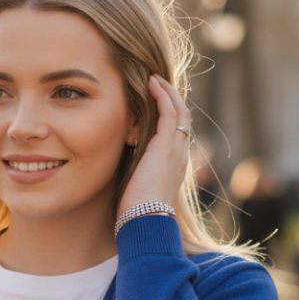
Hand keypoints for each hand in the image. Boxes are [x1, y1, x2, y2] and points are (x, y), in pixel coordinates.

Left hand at [116, 74, 191, 217]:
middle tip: (157, 85)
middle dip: (171, 100)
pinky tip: (152, 83)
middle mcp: (180, 155)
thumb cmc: (136, 214)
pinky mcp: (167, 145)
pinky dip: (163, 95)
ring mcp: (176, 149)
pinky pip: (170, 112)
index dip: (168, 117)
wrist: (145, 220)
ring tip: (155, 78)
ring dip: (168, 92)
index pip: (176, 135)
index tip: (154, 104)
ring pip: (180, 111)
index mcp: (173, 167)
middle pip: (183, 119)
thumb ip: (131, 175)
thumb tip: (115, 169)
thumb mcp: (135, 189)